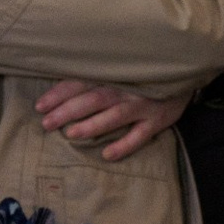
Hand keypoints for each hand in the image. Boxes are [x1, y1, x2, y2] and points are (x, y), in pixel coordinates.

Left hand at [34, 80, 188, 161]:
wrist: (183, 71)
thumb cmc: (140, 73)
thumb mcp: (118, 67)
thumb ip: (94, 75)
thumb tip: (59, 87)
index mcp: (111, 74)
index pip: (80, 82)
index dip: (59, 93)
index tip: (39, 106)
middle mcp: (125, 88)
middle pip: (92, 99)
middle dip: (67, 111)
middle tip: (47, 123)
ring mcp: (142, 104)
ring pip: (114, 116)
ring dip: (92, 125)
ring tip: (71, 134)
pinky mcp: (157, 120)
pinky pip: (140, 136)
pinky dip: (124, 145)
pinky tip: (107, 155)